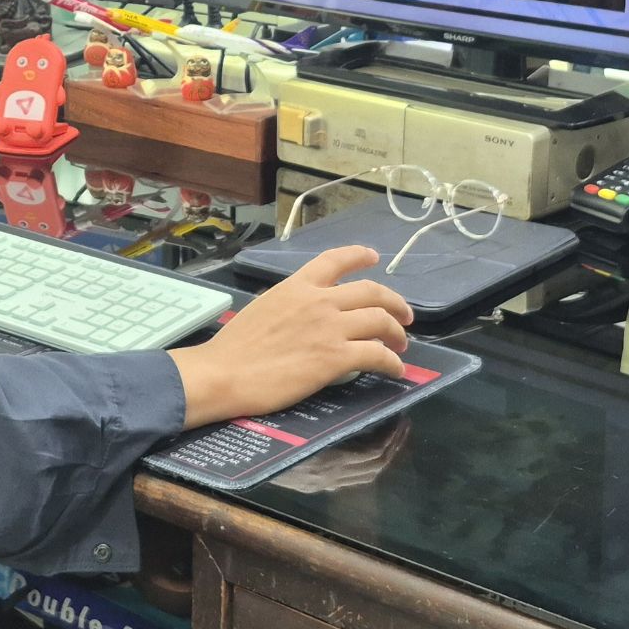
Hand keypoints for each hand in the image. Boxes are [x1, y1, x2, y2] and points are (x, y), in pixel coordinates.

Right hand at [169, 245, 410, 427]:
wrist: (225, 373)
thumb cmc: (234, 348)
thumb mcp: (264, 308)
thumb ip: (290, 305)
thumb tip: (305, 316)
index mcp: (297, 286)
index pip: (335, 260)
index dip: (359, 256)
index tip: (374, 258)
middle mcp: (319, 301)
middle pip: (371, 292)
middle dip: (394, 303)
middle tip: (404, 316)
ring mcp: (329, 328)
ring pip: (380, 321)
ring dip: (396, 333)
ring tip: (400, 345)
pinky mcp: (335, 357)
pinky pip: (376, 355)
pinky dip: (392, 363)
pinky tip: (395, 370)